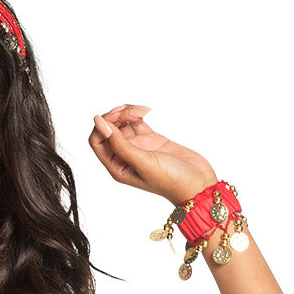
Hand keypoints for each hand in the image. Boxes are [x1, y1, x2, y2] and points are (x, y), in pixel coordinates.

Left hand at [88, 105, 217, 204]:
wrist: (196, 182)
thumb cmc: (170, 180)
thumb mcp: (142, 162)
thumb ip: (119, 144)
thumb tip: (99, 123)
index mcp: (116, 166)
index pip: (97, 141)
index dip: (103, 125)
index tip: (117, 116)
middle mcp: (123, 156)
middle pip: (108, 129)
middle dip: (117, 116)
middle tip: (133, 113)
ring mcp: (137, 147)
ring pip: (122, 123)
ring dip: (128, 112)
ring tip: (142, 111)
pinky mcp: (150, 139)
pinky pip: (136, 122)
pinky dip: (138, 113)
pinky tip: (146, 111)